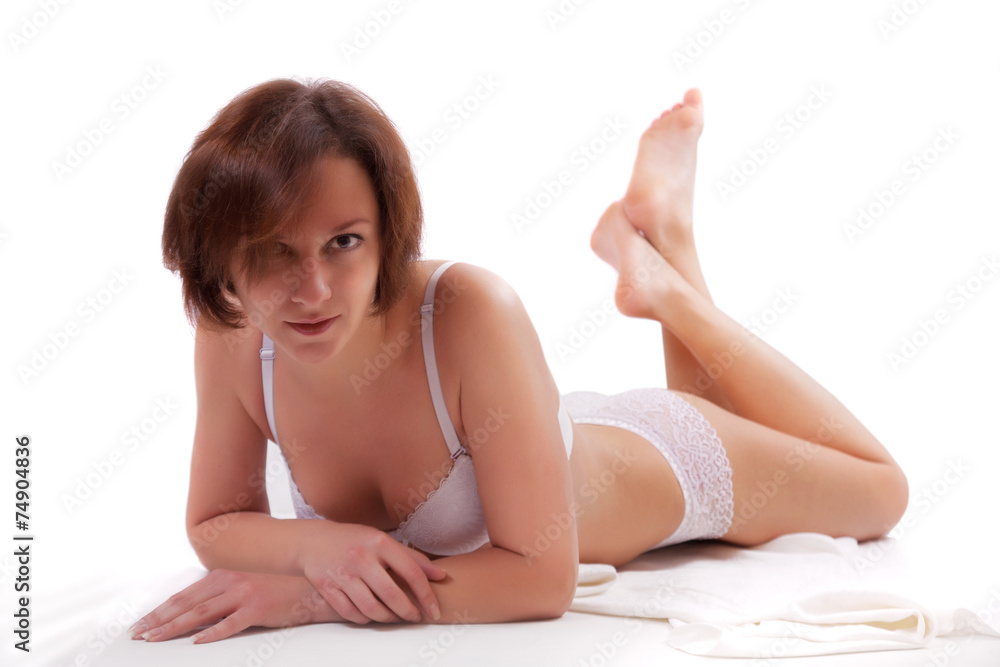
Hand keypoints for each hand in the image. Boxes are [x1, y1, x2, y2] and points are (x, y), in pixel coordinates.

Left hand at [129, 569, 340, 643]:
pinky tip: (197, 642)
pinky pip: (230, 623)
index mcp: (222, 576)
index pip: (183, 596)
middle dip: (159, 620)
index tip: (140, 625)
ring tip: (156, 638)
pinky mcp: (258, 608)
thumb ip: (217, 599)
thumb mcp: (241, 590)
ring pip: (201, 613)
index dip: (159, 611)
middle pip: (186, 603)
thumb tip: (188, 618)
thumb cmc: (274, 593)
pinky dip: (212, 634)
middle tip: (138, 634)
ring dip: (175, 627)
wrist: (309, 591)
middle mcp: (230, 582)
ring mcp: (244, 594)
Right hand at [300, 522, 447, 623]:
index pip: (411, 572)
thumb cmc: (356, 540)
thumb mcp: (383, 540)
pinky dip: (365, 619)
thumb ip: (412, 557)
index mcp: (379, 542)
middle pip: (391, 595)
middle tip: (415, 617)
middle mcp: (361, 557)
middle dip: (408, 612)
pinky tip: (373, 615)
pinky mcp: (327, 587)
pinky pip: (351, 613)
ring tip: (396, 617)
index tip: (434, 610)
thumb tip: (441, 576)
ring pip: (371, 608)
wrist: (314, 541)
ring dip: (388, 618)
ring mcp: (342, 573)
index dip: (426, 594)